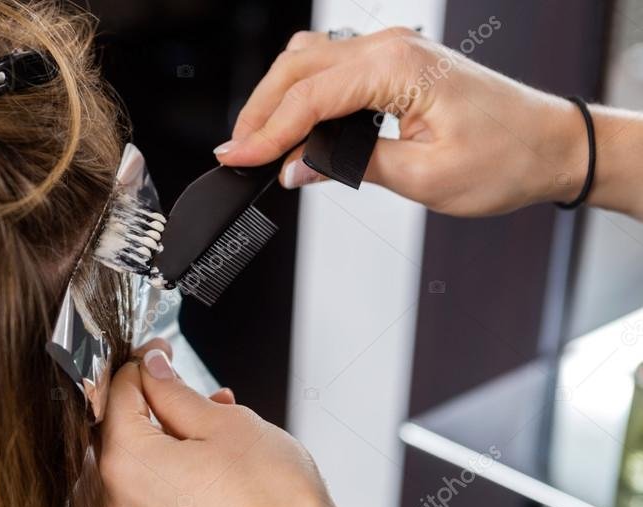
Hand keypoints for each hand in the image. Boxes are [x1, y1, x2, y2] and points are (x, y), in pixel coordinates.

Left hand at [99, 347, 416, 506]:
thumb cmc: (272, 499)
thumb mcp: (224, 422)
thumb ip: (175, 392)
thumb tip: (153, 370)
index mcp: (126, 463)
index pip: (116, 394)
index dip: (142, 364)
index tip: (162, 352)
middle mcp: (120, 502)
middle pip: (124, 432)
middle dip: (156, 401)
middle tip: (191, 384)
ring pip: (143, 466)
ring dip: (171, 436)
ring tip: (217, 419)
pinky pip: (157, 498)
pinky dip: (176, 472)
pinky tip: (215, 460)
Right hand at [214, 27, 589, 216]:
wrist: (552, 145)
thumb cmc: (506, 158)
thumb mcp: (423, 176)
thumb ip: (351, 165)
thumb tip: (298, 167)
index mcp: (398, 67)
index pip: (309, 98)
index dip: (266, 132)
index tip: (236, 159)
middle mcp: (392, 48)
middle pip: (298, 67)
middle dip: (260, 110)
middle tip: (235, 153)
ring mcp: (394, 52)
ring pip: (310, 61)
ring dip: (277, 98)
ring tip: (257, 141)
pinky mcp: (397, 65)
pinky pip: (333, 69)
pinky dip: (303, 94)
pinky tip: (293, 124)